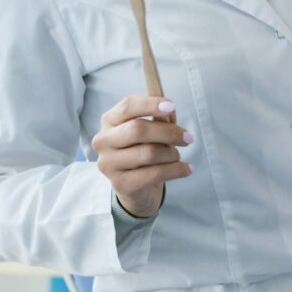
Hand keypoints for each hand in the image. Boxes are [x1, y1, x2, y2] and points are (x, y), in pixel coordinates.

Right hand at [92, 96, 193, 217]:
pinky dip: (177, 169)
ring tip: (176, 156)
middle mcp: (104, 141)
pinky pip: (156, 173)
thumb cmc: (144, 151)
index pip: (127, 106)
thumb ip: (160, 118)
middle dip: (168, 132)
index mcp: (109, 121)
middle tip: (188, 138)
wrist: (137, 187)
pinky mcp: (121, 184)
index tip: (172, 106)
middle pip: (138, 129)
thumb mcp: (152, 131)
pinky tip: (186, 168)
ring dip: (172, 154)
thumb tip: (170, 110)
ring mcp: (109, 164)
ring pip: (149, 153)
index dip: (150, 104)